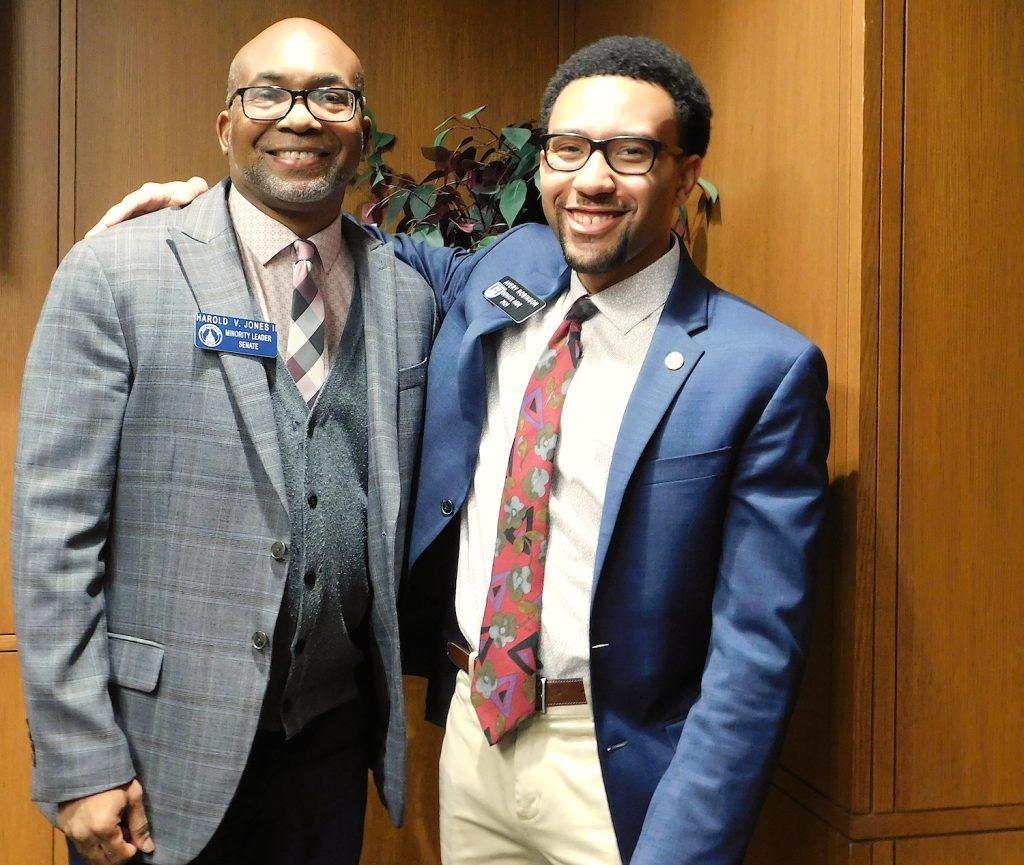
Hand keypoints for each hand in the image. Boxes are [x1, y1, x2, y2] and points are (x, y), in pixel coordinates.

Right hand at [58, 778, 154, 863]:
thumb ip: (140, 825)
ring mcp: (71, 834)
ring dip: (104, 852)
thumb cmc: (114, 777)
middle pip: (102, 861)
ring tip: (115, 833)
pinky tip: (102, 831)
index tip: (135, 837)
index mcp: (103, 828)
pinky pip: (80, 846)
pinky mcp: (64, 828)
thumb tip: (148, 848)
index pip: (119, 855)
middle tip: (126, 837)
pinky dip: (92, 846)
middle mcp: (84, 836)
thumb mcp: (133, 797)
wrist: (85, 762)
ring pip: (89, 857)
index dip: (132, 850)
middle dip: (118, 855)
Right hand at [85, 176, 208, 236]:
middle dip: (105, 223)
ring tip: (90, 245)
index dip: (121, 210)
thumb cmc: (196, 196)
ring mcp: (140, 213)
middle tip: (91, 237)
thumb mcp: (197, 189)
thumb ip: (192, 189)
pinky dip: (114, 238)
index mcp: (154, 193)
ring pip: (119, 222)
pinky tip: (104, 249)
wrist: (197, 206)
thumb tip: (179, 198)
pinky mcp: (141, 224)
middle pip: (120, 211)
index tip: (110, 222)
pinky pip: (125, 230)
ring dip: (105, 232)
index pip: (134, 200)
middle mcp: (142, 202)